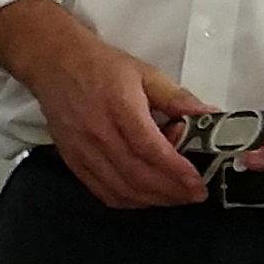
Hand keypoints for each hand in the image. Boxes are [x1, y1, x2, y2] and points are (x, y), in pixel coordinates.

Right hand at [0, 2, 209, 207]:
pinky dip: (128, 201)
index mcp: (119, 106)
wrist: (54, 62)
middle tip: (195, 194)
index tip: (197, 183)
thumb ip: (178, 99)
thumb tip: (209, 116)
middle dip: (172, 192)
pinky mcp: (73, 160)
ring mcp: (82, 150)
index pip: (150, 149)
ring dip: (153, 199)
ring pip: (121, 189)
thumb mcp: (145, 73)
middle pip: (138, 175)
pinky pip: (102, 192)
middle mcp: (98, 132)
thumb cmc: (99, 66)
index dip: (176, 171)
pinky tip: (146, 196)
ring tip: (177, 196)